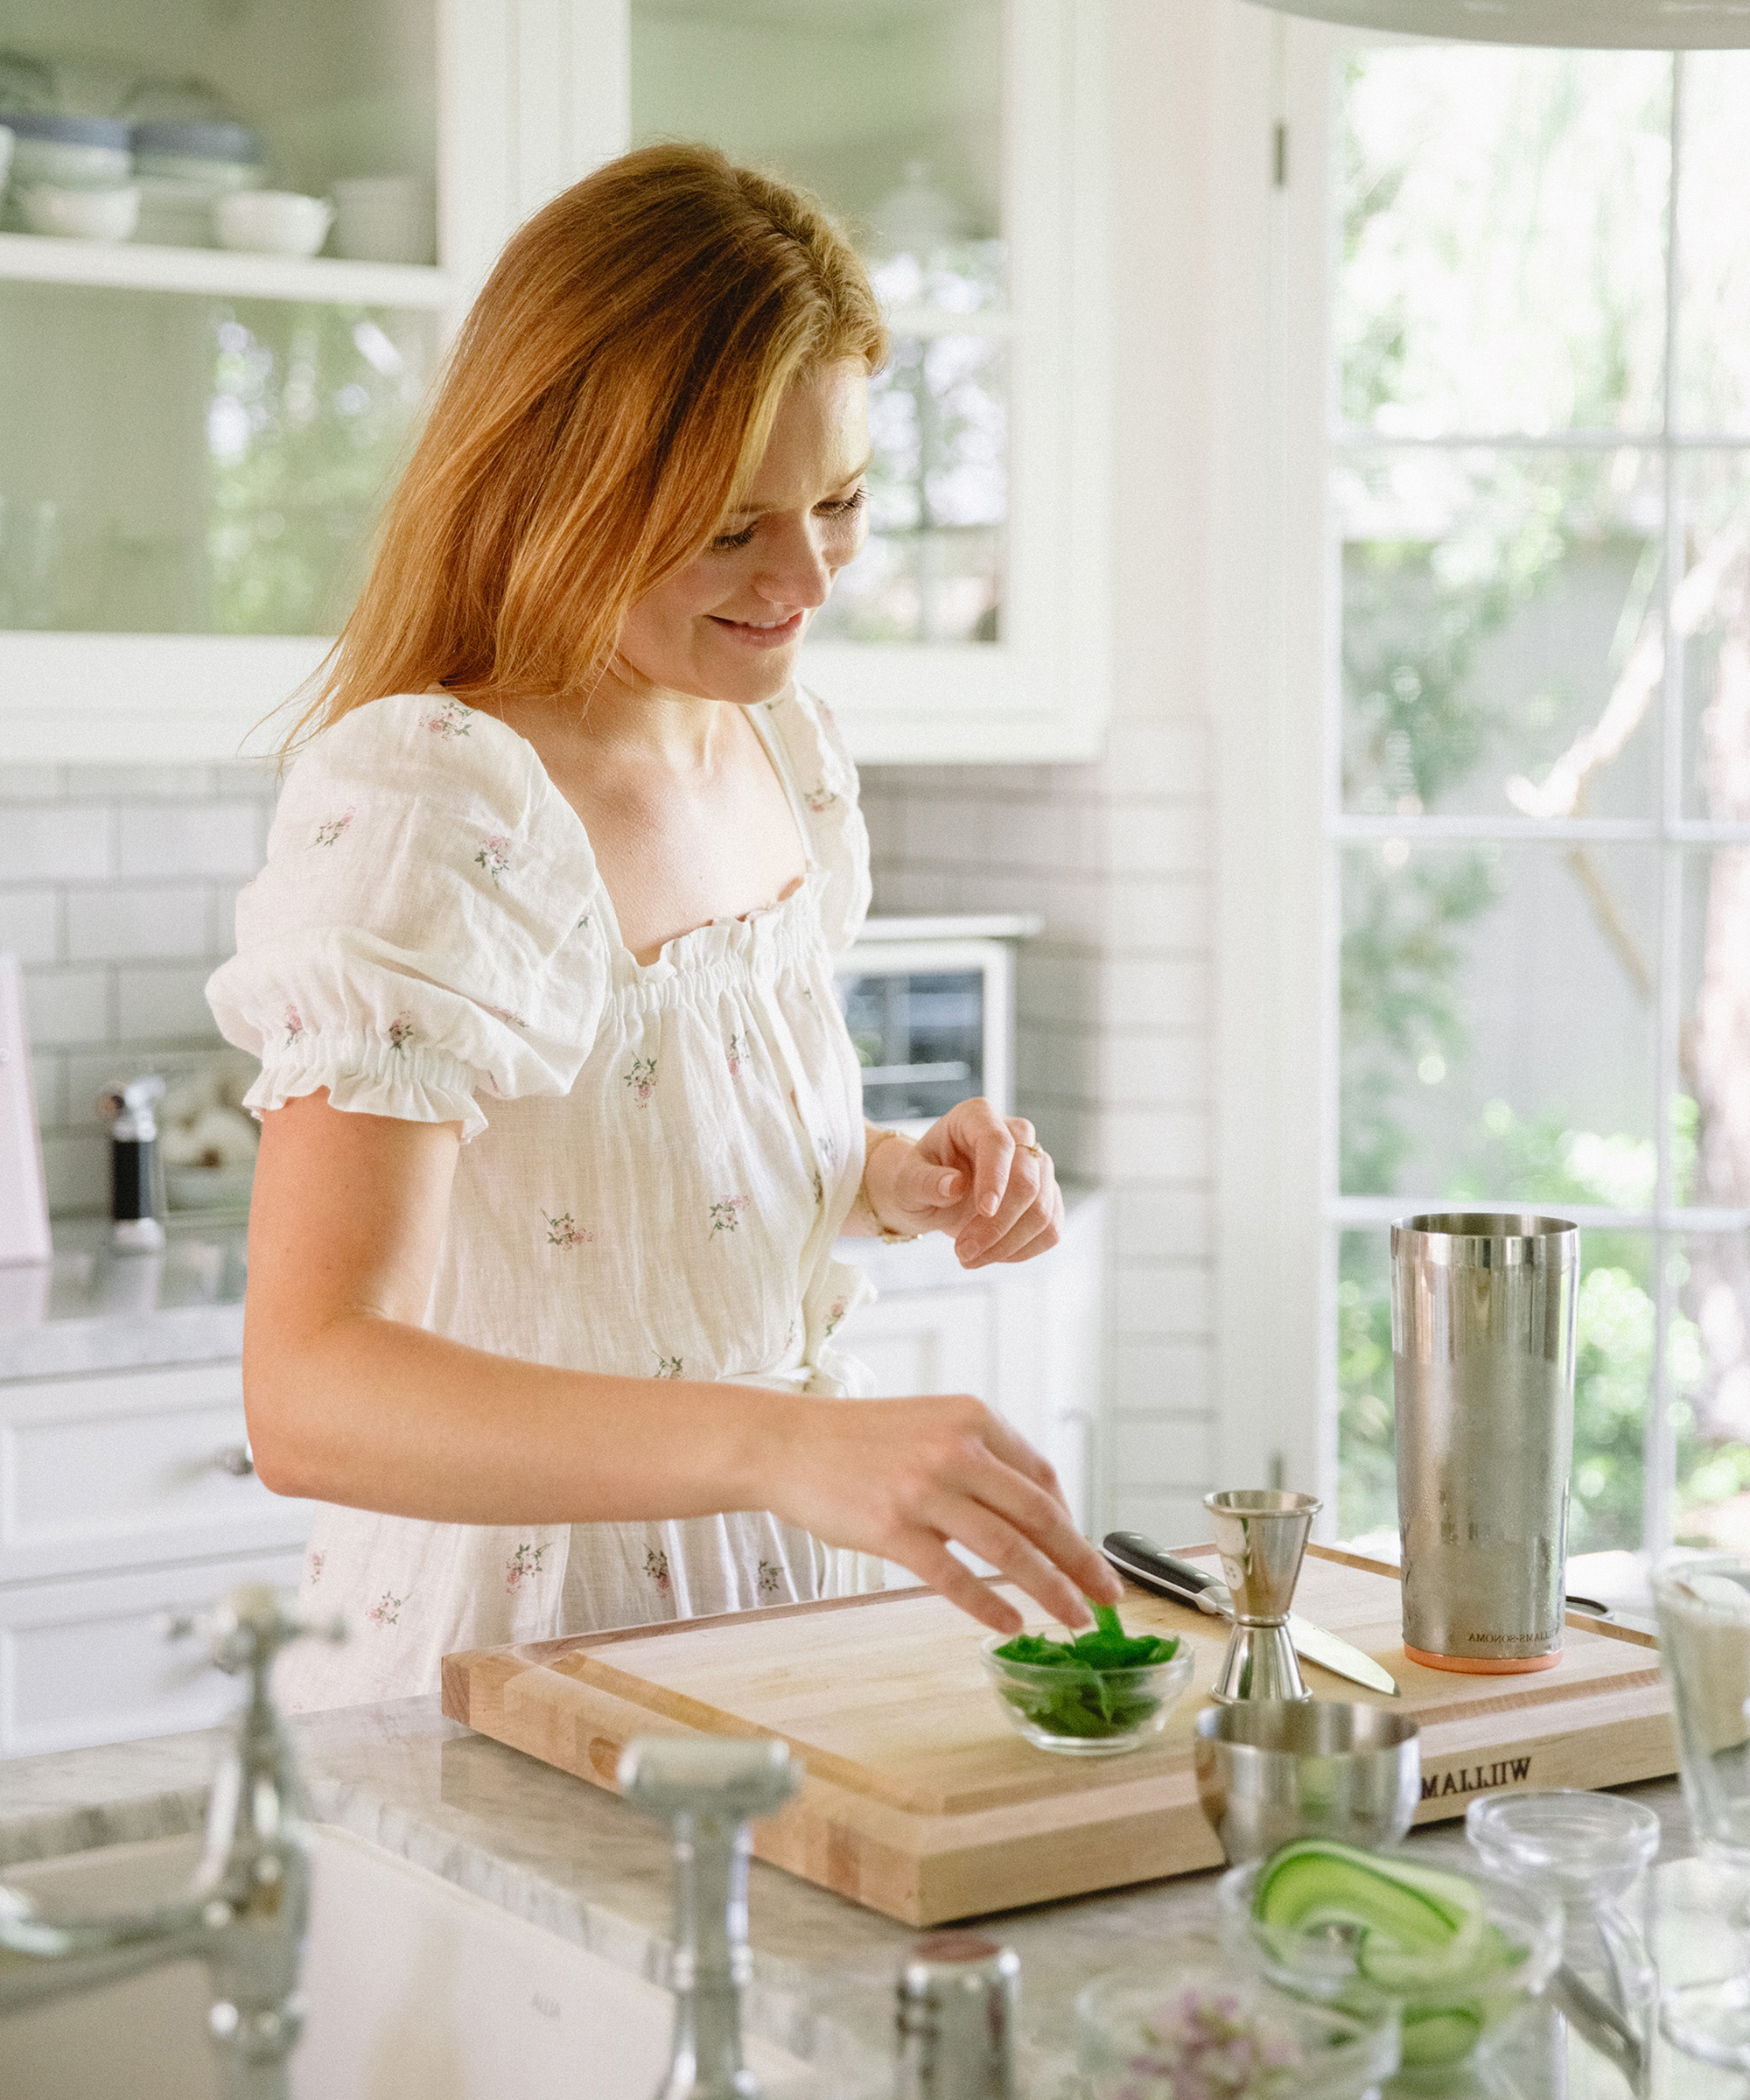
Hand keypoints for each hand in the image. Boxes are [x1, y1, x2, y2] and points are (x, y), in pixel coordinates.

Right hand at [760, 1389, 1123, 1633]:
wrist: (786, 1443)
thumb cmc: (857, 1440)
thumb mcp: (929, 1425)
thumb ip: (979, 1457)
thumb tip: (1034, 1508)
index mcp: (972, 1418)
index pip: (1042, 1477)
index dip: (1071, 1522)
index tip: (1085, 1554)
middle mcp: (955, 1449)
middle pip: (1039, 1515)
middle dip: (1082, 1561)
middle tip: (1108, 1594)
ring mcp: (923, 1490)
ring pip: (1008, 1549)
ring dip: (1051, 1589)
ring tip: (1074, 1616)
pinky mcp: (892, 1529)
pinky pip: (955, 1577)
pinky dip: (989, 1604)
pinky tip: (1009, 1622)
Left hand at [864, 1101, 1062, 1268]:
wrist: (931, 1194)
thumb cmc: (918, 1179)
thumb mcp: (906, 1180)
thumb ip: (925, 1181)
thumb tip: (954, 1186)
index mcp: (977, 1117)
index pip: (998, 1142)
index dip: (996, 1177)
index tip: (984, 1211)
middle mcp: (1015, 1134)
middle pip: (1028, 1180)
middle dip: (997, 1225)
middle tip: (962, 1251)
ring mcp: (1036, 1164)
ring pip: (1043, 1209)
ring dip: (1007, 1244)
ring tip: (969, 1257)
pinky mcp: (1047, 1195)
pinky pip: (1050, 1228)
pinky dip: (1022, 1250)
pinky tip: (993, 1254)